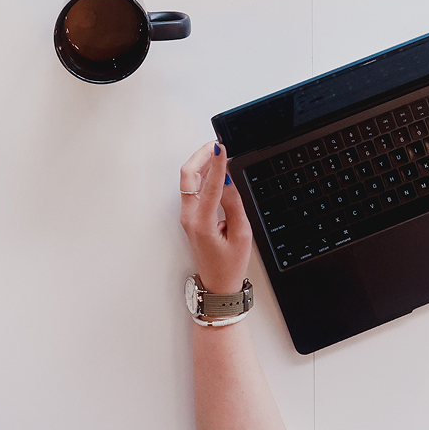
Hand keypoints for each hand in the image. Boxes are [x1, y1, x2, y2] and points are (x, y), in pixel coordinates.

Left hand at [180, 141, 253, 294]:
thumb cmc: (229, 265)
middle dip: (201, 156)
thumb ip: (234, 204)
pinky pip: (192, 188)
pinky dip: (201, 174)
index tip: (221, 148)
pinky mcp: (190, 215)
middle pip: (188, 175)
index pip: (208, 186)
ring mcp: (187, 215)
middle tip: (217, 144)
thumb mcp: (241, 235)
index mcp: (202, 223)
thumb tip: (229, 179)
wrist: (217, 285)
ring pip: (188, 180)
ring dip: (200, 163)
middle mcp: (189, 217)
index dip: (216, 164)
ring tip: (217, 153)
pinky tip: (213, 169)